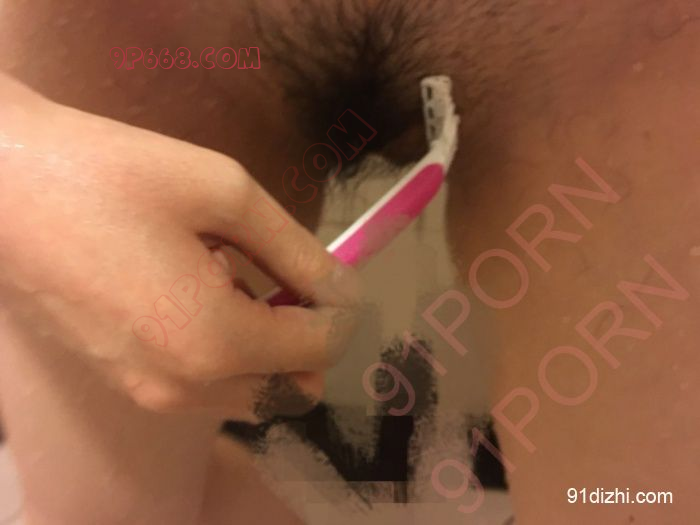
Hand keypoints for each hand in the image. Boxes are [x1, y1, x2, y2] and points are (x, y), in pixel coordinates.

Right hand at [0, 73, 360, 421]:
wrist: (2, 186)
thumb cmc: (114, 175)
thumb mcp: (226, 194)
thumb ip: (297, 251)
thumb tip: (342, 290)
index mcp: (215, 343)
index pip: (319, 351)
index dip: (340, 313)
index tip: (333, 273)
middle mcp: (184, 387)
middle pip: (288, 387)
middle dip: (304, 337)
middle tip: (282, 275)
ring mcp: (147, 392)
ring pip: (246, 393)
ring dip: (264, 347)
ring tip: (227, 276)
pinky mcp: (123, 381)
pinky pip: (202, 385)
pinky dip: (222, 352)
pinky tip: (191, 291)